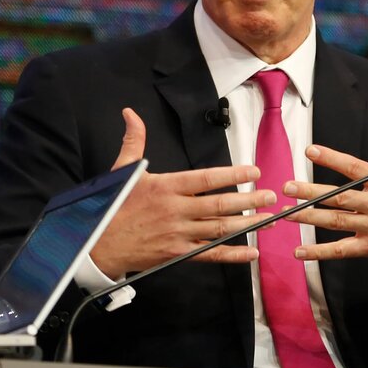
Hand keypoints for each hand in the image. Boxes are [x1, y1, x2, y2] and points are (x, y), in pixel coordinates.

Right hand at [89, 108, 276, 277]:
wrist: (97, 244)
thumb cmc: (112, 205)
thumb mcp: (123, 170)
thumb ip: (134, 141)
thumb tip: (131, 113)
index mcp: (166, 187)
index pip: (207, 179)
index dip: (233, 175)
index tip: (253, 171)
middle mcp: (176, 210)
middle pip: (219, 205)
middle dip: (249, 201)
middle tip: (270, 196)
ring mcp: (178, 234)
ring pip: (219, 230)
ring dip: (247, 225)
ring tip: (269, 220)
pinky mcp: (177, 254)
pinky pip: (210, 254)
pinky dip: (232, 254)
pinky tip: (251, 252)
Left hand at [283, 114, 367, 283]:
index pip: (354, 167)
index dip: (331, 158)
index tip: (310, 150)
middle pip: (337, 196)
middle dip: (309, 191)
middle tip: (286, 187)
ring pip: (334, 221)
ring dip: (309, 217)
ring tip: (286, 213)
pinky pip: (342, 250)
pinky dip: (320, 252)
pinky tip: (301, 252)